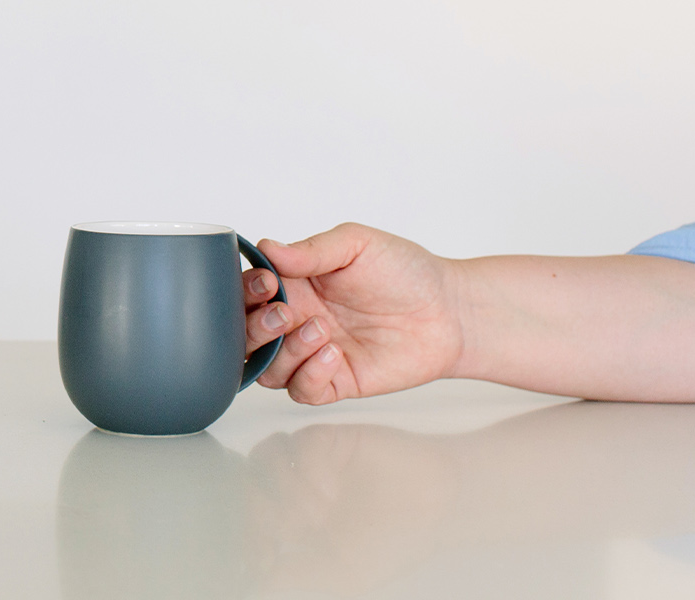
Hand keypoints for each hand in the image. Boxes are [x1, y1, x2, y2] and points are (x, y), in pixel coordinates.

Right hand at [241, 224, 464, 404]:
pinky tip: (334, 353)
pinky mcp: (335, 381)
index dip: (246, 292)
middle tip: (286, 312)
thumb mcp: (356, 245)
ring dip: (285, 352)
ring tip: (322, 330)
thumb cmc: (405, 272)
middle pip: (245, 338)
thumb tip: (267, 247)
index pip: (245, 294)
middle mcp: (296, 321)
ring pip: (267, 369)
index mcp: (294, 285)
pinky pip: (301, 390)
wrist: (448, 310)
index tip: (268, 282)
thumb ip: (310, 249)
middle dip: (255, 327)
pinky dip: (309, 375)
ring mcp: (312, 354)